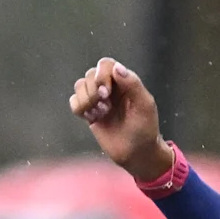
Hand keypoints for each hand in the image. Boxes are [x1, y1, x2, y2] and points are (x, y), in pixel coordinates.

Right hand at [68, 58, 173, 184]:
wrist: (136, 154)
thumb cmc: (145, 129)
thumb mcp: (144, 105)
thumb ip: (133, 84)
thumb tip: (116, 67)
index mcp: (124, 81)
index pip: (105, 65)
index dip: (102, 75)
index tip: (106, 92)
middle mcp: (110, 87)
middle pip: (90, 74)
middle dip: (94, 90)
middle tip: (105, 106)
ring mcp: (98, 100)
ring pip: (79, 85)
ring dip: (86, 99)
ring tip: (101, 113)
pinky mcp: (89, 113)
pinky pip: (74, 102)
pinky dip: (79, 108)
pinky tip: (92, 118)